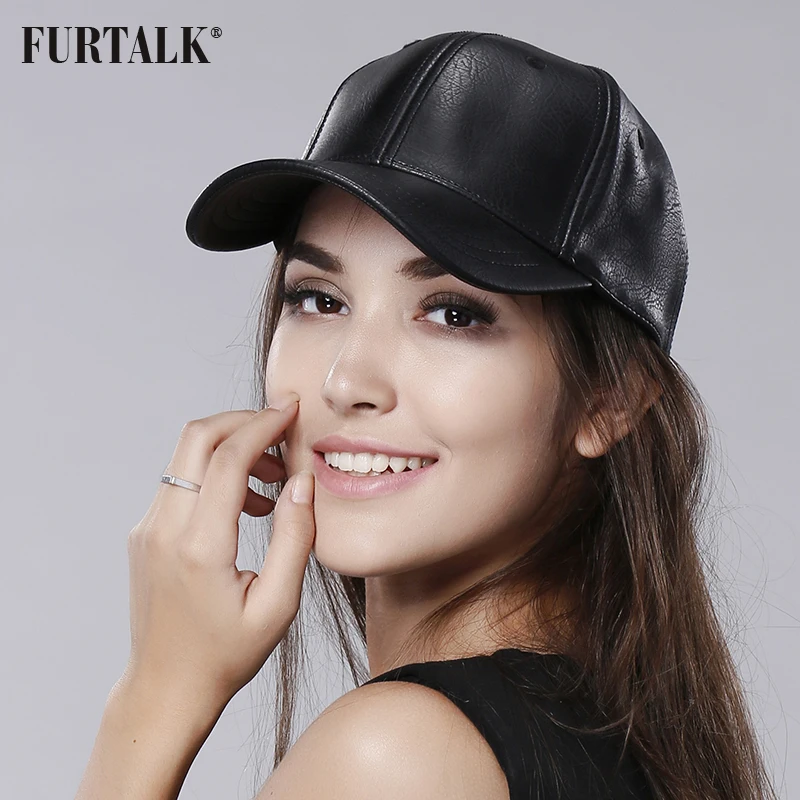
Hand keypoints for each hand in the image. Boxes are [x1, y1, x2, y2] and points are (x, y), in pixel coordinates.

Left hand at [121, 394, 313, 707]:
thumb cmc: (226, 655)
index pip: (228, 457)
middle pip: (197, 437)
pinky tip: (247, 503)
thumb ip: (295, 538)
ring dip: (231, 447)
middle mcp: (164, 529)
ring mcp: (148, 528)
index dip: (263, 424)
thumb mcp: (278, 606)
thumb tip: (303, 483)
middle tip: (283, 430)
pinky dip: (215, 471)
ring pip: (186, 454)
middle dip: (243, 420)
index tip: (291, 409)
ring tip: (273, 477)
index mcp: (199, 547)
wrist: (165, 688)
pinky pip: (180, 480)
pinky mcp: (145, 533)